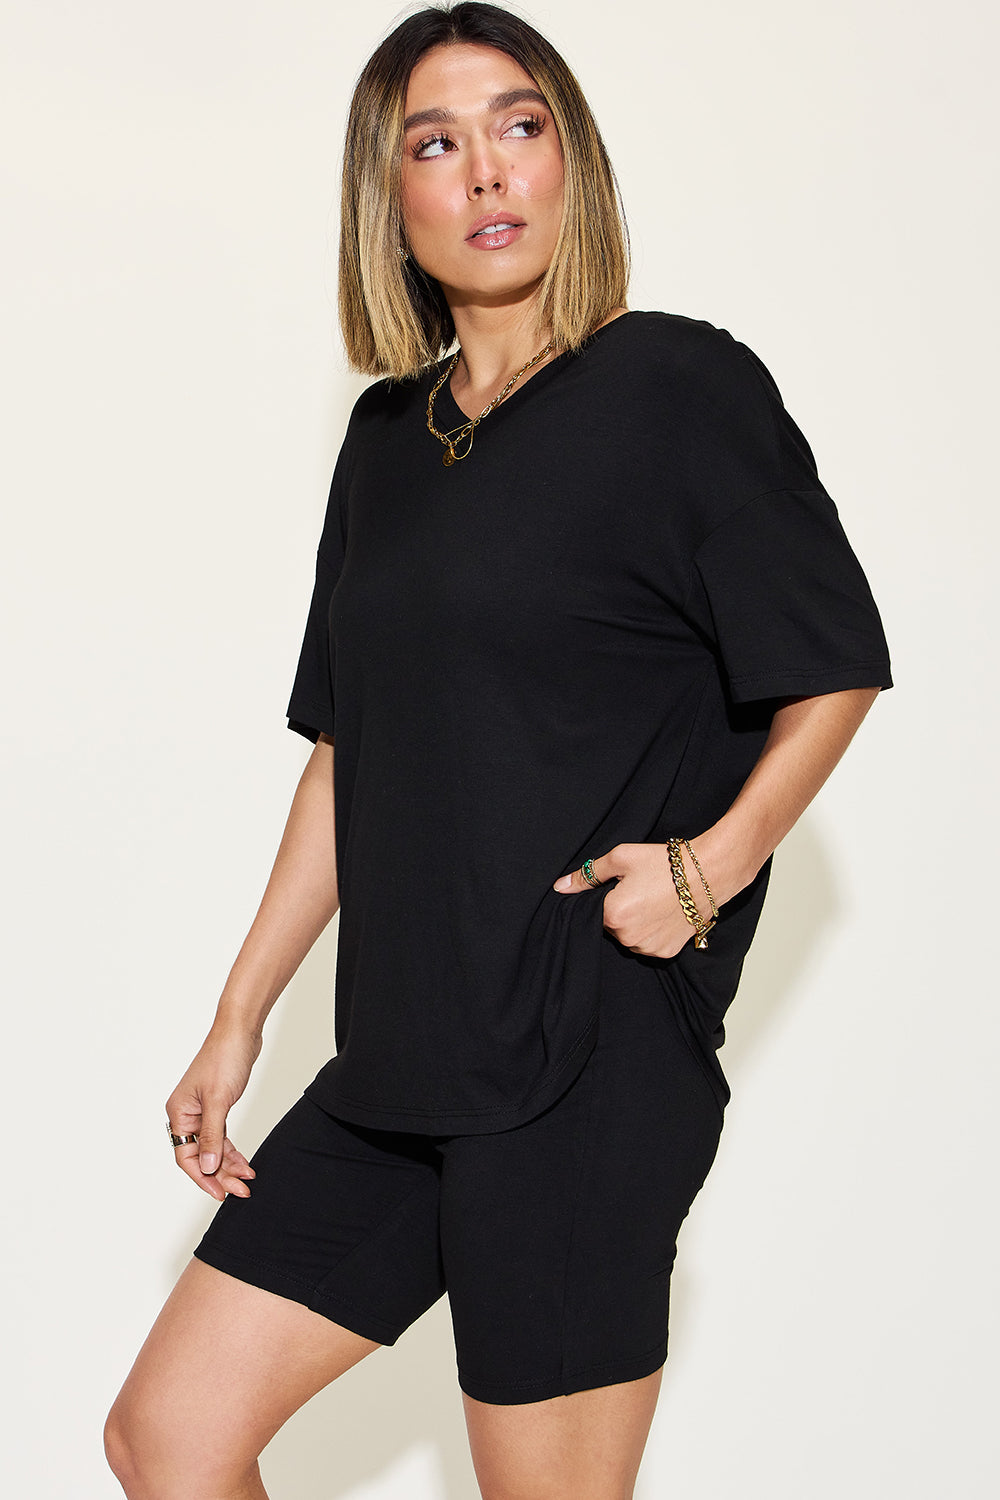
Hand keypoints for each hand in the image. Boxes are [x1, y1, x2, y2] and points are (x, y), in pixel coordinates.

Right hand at [165, 1027, 261, 1201]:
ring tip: (247, 1180)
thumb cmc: (225, 1058)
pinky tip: (244, 1163)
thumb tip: (206, 1167)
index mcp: (179, 1113)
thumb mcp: (219, 1100)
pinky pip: (221, 1138)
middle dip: (220, 1175)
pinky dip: (233, 1151)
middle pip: (200, 1156)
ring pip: (212, 1149)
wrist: (240, 1032)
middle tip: (241, 1190)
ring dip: (229, 1165)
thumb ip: (211, 1136)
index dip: (203, 1178)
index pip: (186, 1157)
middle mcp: (187, 1114)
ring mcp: (202, 1111)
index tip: (221, 1194)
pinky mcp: (217, 1107)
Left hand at [552, 841, 713, 959]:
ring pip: (628, 937)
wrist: (707, 874)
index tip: (622, 885)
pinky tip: (662, 914)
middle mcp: (627, 938)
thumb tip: (561, 887)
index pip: (593, 911)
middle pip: (610, 926)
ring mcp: (648, 948)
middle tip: (640, 890)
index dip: (606, 896)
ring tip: (653, 901)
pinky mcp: (665, 953)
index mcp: (613, 915)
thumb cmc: (664, 863)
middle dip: (619, 910)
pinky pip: (647, 945)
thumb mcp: (621, 858)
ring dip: (634, 924)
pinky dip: (651, 933)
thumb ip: (588, 874)